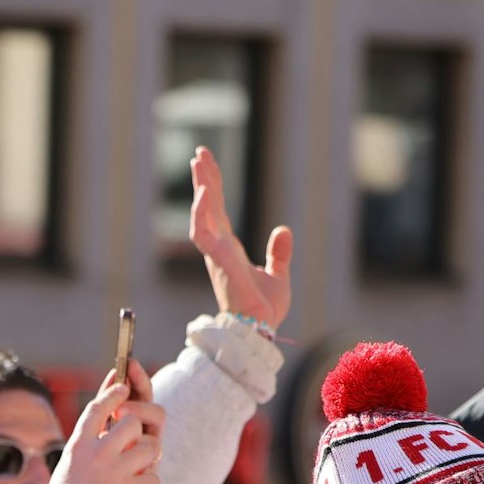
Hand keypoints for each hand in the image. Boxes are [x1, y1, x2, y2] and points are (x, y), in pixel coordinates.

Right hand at [49, 362, 163, 483]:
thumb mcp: (71, 461)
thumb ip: (91, 439)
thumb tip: (112, 411)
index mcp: (79, 444)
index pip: (98, 407)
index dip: (113, 393)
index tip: (124, 386)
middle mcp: (97, 452)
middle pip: (131, 422)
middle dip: (137, 432)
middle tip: (133, 445)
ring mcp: (116, 471)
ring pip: (150, 447)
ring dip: (148, 459)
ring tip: (136, 471)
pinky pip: (154, 477)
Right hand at [190, 147, 291, 329]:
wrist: (262, 331)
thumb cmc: (264, 310)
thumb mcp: (278, 276)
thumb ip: (279, 254)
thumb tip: (283, 229)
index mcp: (230, 249)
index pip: (218, 212)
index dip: (213, 188)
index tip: (208, 163)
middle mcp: (220, 248)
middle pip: (208, 206)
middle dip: (204, 179)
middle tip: (200, 152)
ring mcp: (217, 254)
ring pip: (203, 215)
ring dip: (201, 189)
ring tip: (200, 163)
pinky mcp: (220, 262)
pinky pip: (204, 235)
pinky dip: (202, 214)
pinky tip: (204, 194)